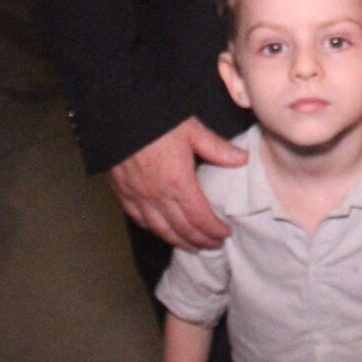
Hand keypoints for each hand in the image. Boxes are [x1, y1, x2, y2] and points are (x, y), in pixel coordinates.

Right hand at [108, 117, 246, 248]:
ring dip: (178, 241)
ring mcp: (138, 196)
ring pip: (160, 229)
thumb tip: (242, 159)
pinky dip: (153, 229)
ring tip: (191, 247)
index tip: (224, 234)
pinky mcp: (122, 192)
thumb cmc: (157, 120)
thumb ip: (217, 148)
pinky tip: (160, 230)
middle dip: (200, 240)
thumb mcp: (192, 130)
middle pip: (182, 229)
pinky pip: (138, 219)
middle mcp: (158, 196)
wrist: (120, 115)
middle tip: (213, 246)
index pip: (200, 218)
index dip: (214, 230)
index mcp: (178, 183)